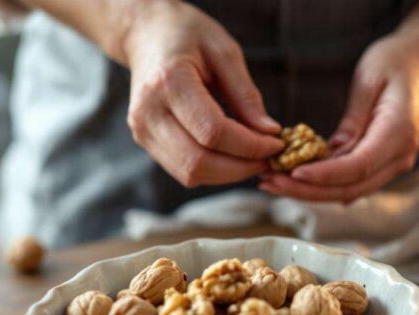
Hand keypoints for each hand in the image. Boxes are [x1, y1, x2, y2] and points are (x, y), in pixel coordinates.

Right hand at [122, 1, 282, 186]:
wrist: (147, 35)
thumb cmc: (189, 36)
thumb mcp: (225, 53)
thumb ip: (246, 95)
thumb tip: (270, 133)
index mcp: (168, 81)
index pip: (213, 132)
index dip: (250, 146)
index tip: (276, 143)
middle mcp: (148, 112)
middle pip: (199, 162)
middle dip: (241, 167)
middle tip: (268, 158)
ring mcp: (142, 130)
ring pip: (191, 174)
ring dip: (229, 174)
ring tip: (253, 157)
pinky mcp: (145, 141)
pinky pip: (183, 170)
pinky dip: (214, 170)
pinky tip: (232, 155)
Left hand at [259, 35, 418, 201]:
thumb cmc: (394, 64)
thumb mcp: (368, 80)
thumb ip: (353, 119)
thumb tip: (332, 152)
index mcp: (399, 132)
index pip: (359, 165)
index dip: (325, 175)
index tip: (293, 174)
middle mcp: (400, 156)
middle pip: (351, 187)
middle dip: (308, 190)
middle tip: (269, 182)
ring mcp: (393, 164)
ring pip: (349, 191)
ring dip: (310, 191)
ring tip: (272, 181)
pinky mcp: (381, 165)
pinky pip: (350, 182)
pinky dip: (322, 183)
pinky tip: (291, 180)